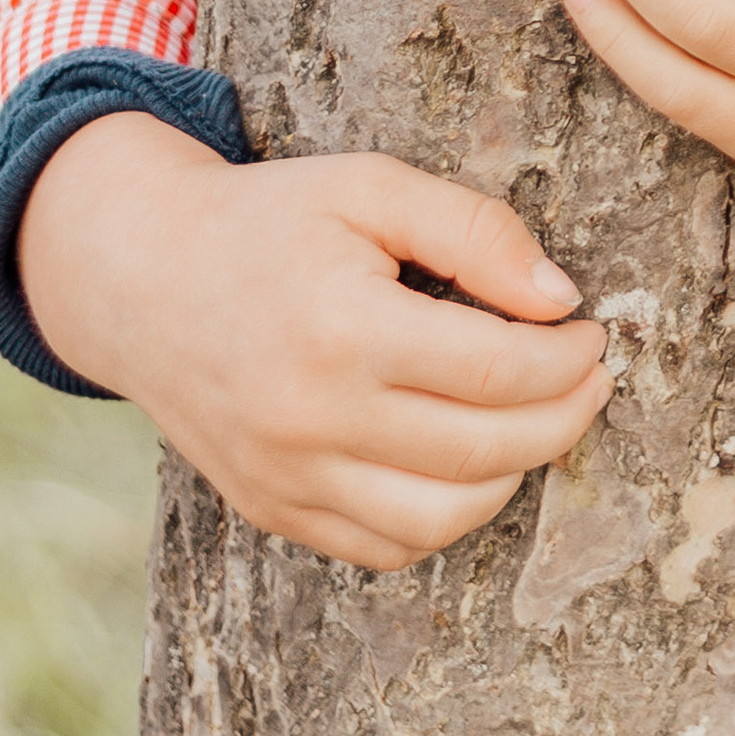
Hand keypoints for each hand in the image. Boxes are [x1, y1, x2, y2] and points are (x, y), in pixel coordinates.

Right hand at [15, 113, 614, 570]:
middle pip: (485, 450)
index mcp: (342, 329)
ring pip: (445, 518)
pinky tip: (469, 460)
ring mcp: (288, 479)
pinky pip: (387, 547)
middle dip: (564, 417)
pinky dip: (446, 516)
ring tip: (535, 418)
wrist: (140, 280)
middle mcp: (312, 419)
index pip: (498, 371)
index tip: (594, 332)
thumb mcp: (370, 188)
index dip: (569, 359)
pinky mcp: (274, 512)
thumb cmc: (268, 222)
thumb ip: (473, 232)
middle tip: (590, 379)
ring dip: (514, 473)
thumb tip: (562, 298)